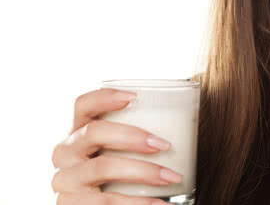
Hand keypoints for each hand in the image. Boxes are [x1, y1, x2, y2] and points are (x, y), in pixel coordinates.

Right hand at [51, 88, 180, 204]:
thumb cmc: (115, 182)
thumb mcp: (116, 157)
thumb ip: (135, 142)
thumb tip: (185, 129)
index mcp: (77, 134)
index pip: (83, 106)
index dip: (105, 97)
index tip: (134, 96)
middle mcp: (64, 154)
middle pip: (94, 132)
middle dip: (133, 136)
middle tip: (165, 145)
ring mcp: (64, 181)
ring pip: (103, 167)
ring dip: (144, 172)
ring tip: (172, 177)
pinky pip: (106, 203)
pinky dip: (139, 203)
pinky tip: (162, 204)